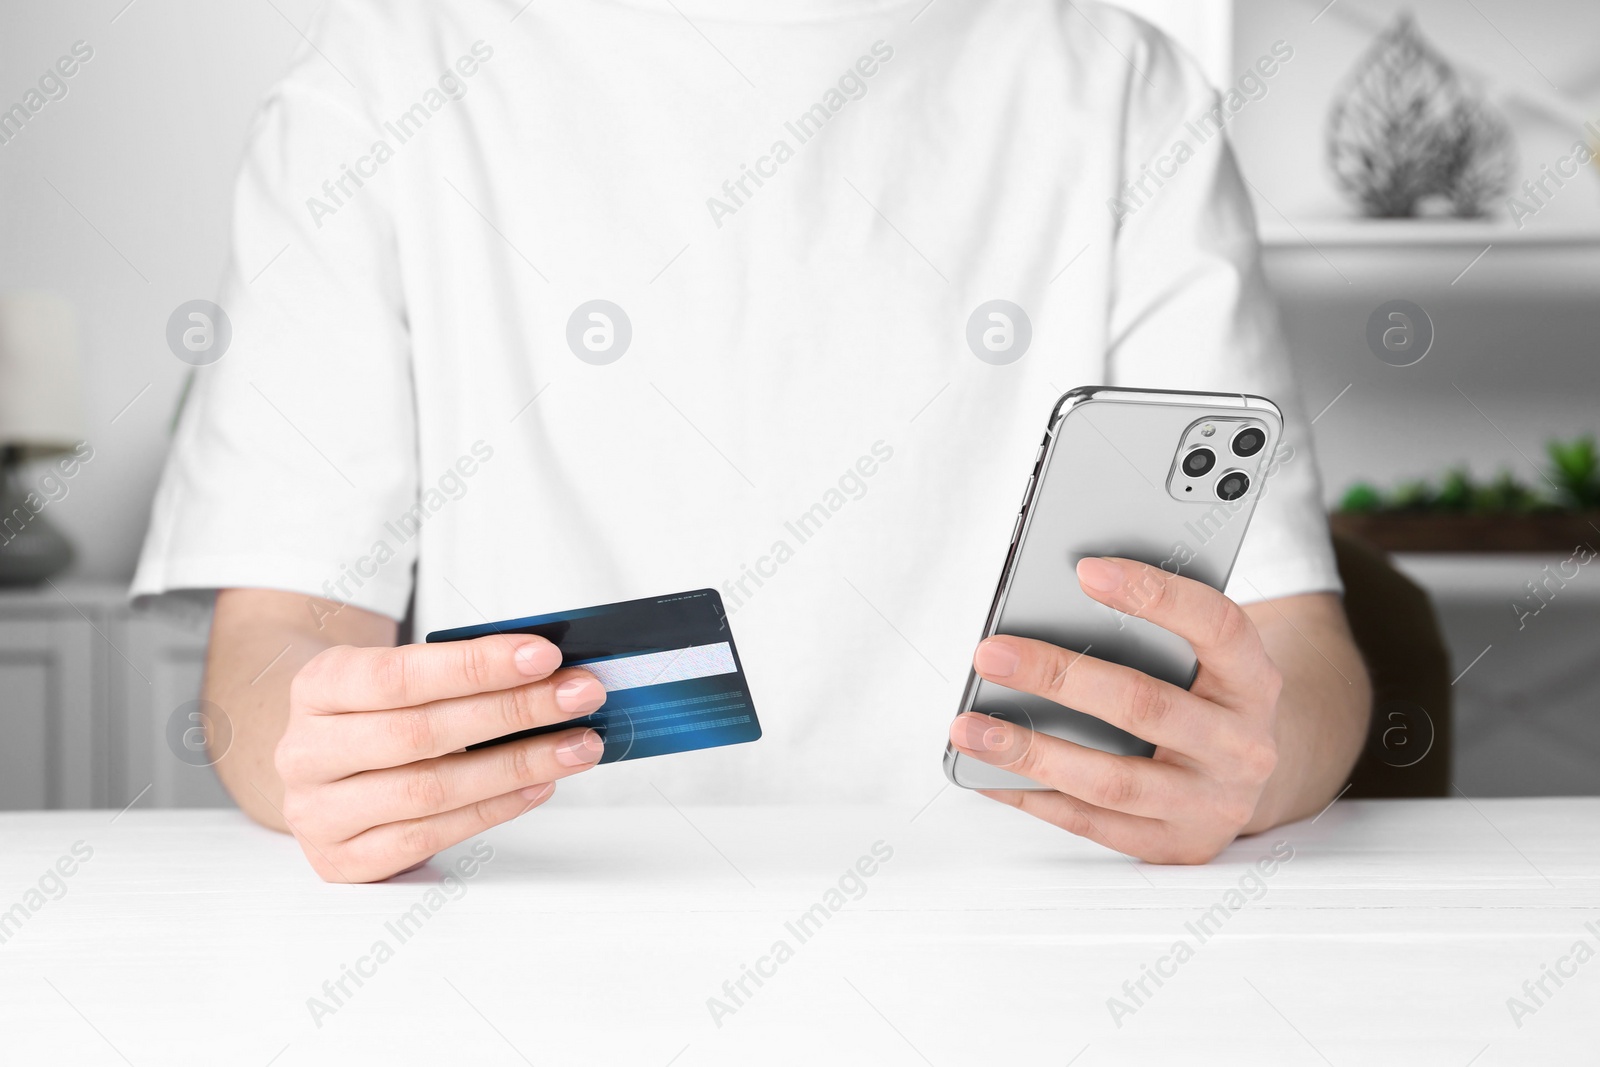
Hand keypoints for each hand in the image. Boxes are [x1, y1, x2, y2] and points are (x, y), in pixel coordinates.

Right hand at [275, 634, 606, 881]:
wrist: (321, 767)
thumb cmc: (376, 715)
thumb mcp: (398, 678)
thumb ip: (458, 673)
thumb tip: (550, 672)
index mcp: (317, 687)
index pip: (400, 674)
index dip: (476, 666)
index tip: (544, 657)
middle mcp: (306, 751)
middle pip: (422, 733)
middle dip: (514, 712)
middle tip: (579, 696)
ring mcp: (317, 813)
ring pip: (431, 790)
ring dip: (518, 766)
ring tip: (577, 746)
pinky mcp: (344, 861)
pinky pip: (430, 837)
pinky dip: (495, 810)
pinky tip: (539, 786)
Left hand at [949, 556, 1282, 863]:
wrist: (1250, 778)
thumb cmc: (1205, 696)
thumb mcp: (1204, 657)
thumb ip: (1154, 630)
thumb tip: (1052, 600)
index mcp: (1253, 679)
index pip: (1216, 625)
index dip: (1155, 595)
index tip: (1086, 569)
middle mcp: (1242, 745)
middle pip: (1145, 706)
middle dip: (1059, 676)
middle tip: (991, 652)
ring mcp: (1211, 803)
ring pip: (1112, 780)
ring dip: (1031, 751)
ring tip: (969, 727)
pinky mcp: (1176, 845)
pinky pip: (1092, 824)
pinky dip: (1032, 796)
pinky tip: (985, 770)